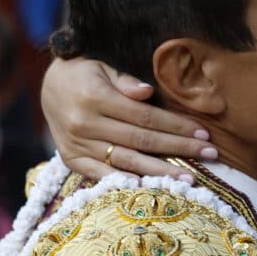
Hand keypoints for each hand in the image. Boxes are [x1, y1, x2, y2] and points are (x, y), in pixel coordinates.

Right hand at [41, 57, 218, 180]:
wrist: (46, 86)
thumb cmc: (85, 73)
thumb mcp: (103, 67)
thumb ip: (125, 81)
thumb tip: (147, 92)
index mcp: (96, 98)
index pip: (146, 117)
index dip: (176, 125)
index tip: (204, 133)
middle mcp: (86, 124)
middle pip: (142, 140)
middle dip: (179, 148)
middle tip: (209, 154)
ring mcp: (78, 145)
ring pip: (126, 162)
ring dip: (160, 172)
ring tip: (188, 179)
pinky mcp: (72, 160)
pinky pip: (102, 175)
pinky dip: (126, 183)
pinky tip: (151, 188)